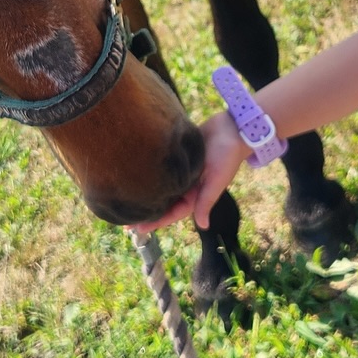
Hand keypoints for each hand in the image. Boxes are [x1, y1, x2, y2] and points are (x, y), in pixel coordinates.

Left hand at [130, 111, 248, 233]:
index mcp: (196, 195)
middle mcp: (187, 186)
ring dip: (146, 193)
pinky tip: (136, 175)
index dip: (156, 222)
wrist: (233, 128)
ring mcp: (182, 172)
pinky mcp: (179, 157)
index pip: (172, 213)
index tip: (137, 230)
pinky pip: (162, 169)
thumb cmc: (227, 155)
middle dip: (146, 211)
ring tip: (126, 199)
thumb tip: (203, 226)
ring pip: (161, 187)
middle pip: (163, 202)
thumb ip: (206, 202)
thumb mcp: (217, 181)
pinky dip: (151, 174)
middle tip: (124, 219)